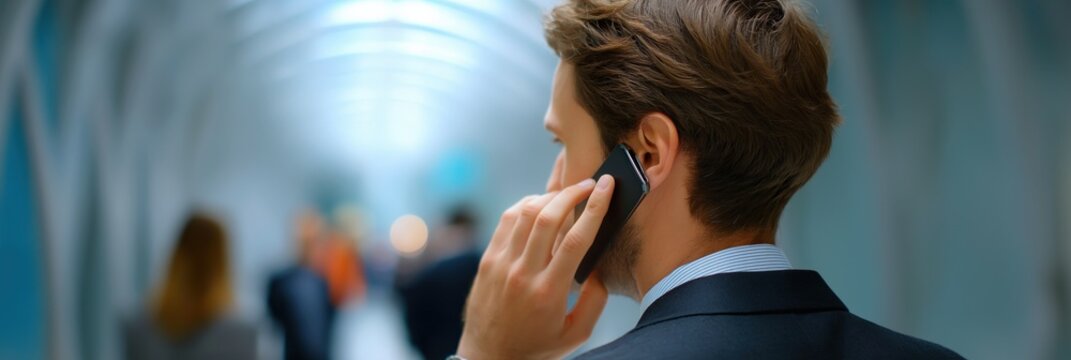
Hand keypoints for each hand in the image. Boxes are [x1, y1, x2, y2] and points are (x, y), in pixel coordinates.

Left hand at [457, 175, 614, 358]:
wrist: (489, 358)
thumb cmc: (537, 348)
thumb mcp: (576, 334)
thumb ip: (595, 301)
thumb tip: (601, 268)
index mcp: (549, 292)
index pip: (576, 239)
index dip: (595, 207)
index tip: (607, 187)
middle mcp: (523, 273)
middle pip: (547, 216)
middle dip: (572, 192)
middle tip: (590, 183)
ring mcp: (501, 264)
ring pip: (525, 212)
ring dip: (549, 196)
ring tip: (567, 194)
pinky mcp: (488, 260)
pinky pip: (507, 221)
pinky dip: (526, 205)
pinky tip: (540, 206)